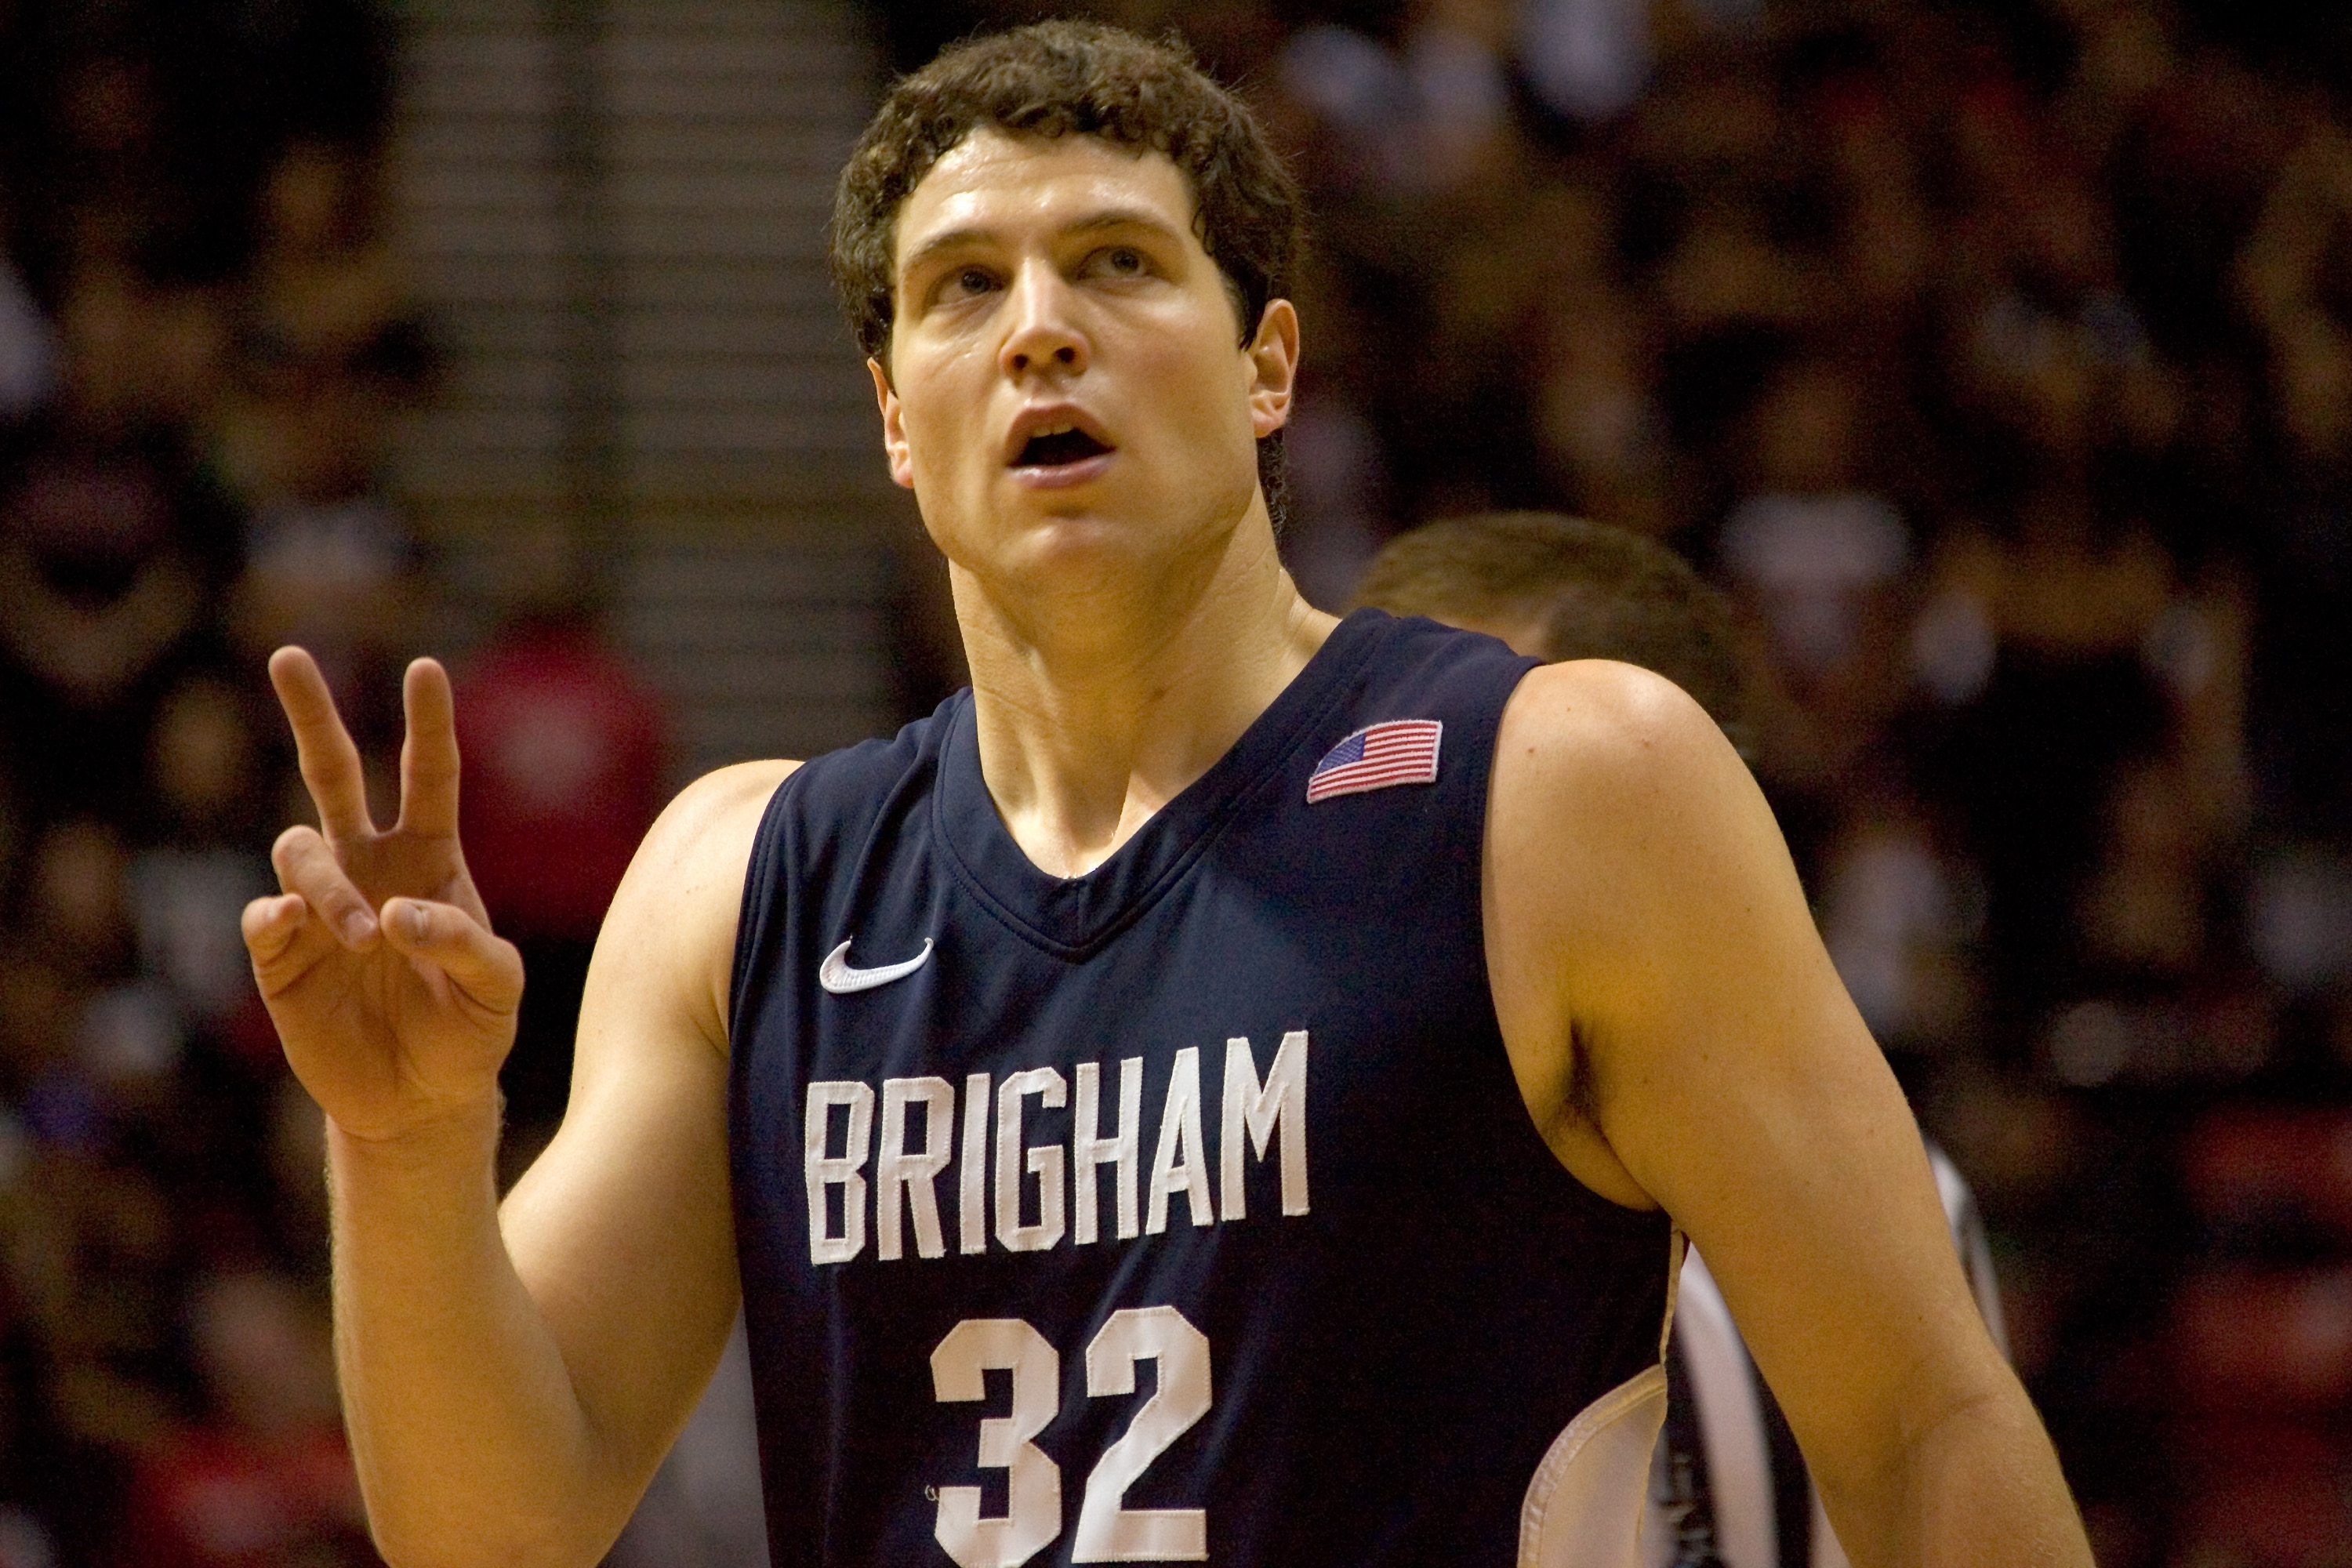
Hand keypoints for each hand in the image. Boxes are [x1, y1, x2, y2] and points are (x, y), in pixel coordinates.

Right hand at [242, 648, 523, 1142]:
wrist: (422, 1101)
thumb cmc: (470, 1032)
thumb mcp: (498, 988)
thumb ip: (463, 944)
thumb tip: (392, 914)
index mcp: (433, 859)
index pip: (430, 775)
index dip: (428, 723)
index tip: (426, 667)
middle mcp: (370, 867)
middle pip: (334, 774)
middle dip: (312, 715)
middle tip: (289, 657)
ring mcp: (320, 907)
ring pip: (299, 849)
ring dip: (328, 883)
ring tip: (365, 935)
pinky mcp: (282, 957)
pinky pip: (264, 916)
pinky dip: (278, 914)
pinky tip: (297, 925)